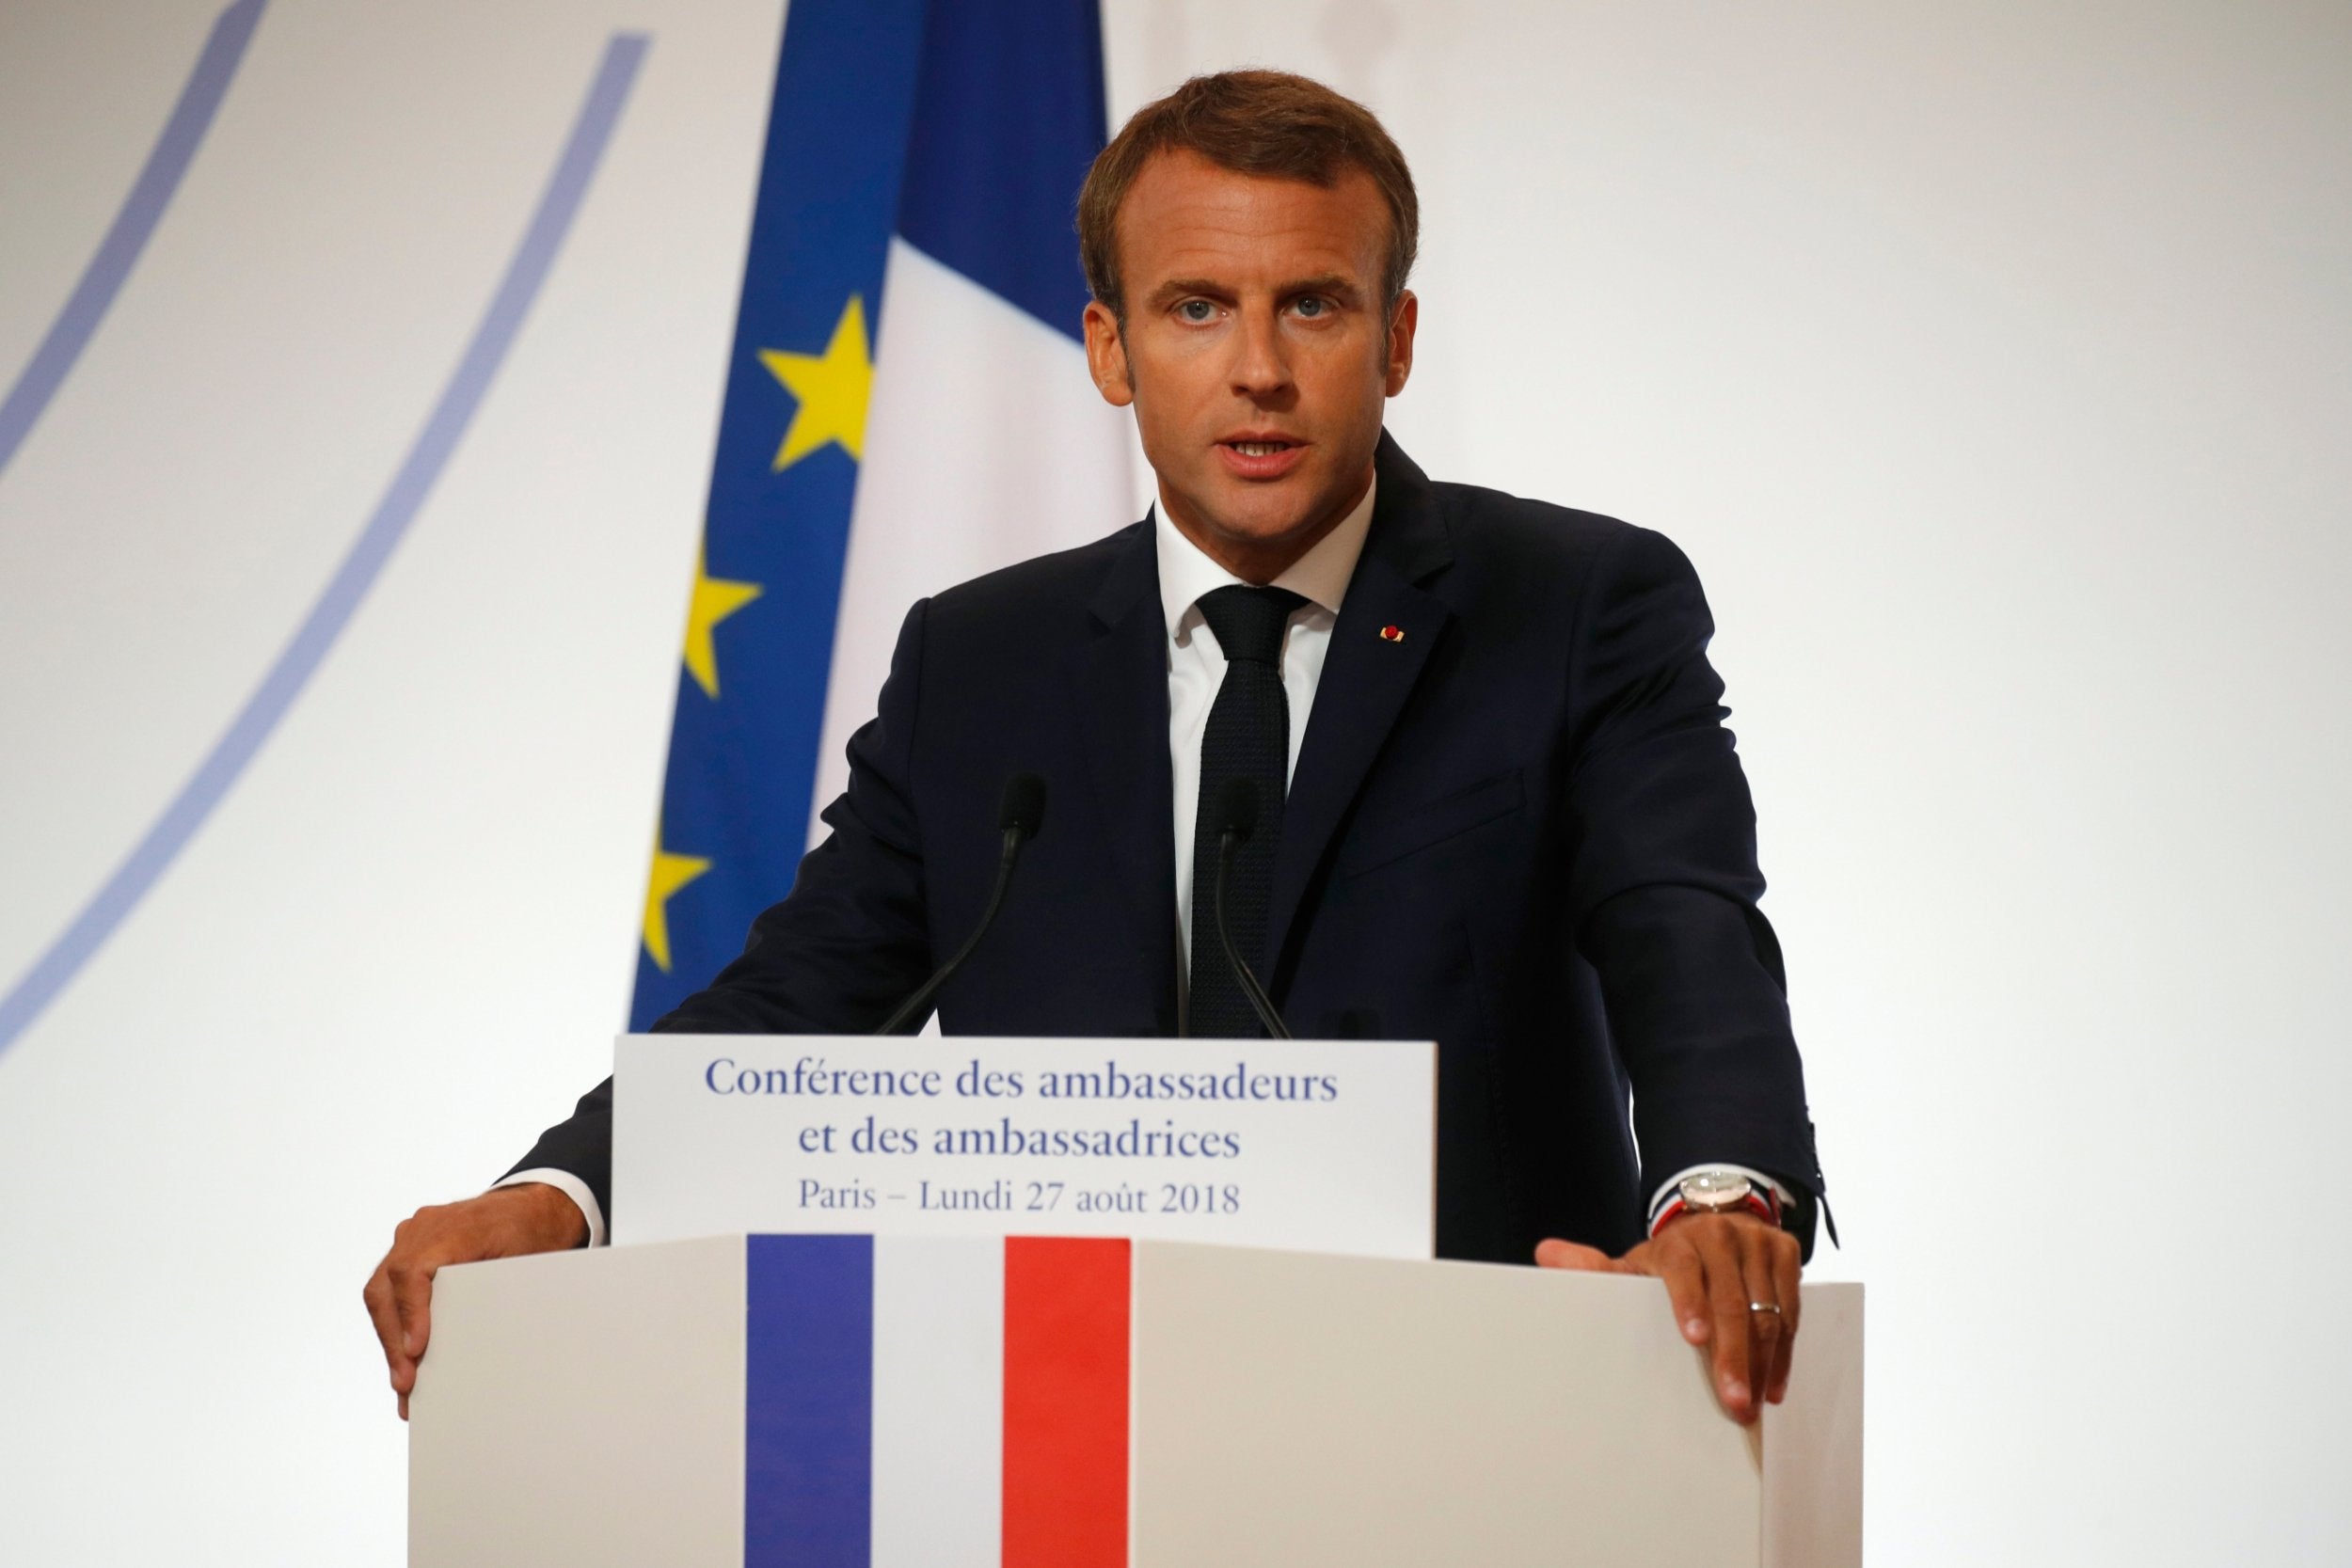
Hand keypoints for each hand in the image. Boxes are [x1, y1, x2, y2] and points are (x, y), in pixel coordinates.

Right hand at [362, 1183, 585, 1418]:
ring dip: (389, 1338)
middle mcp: (423, 1228)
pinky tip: (404, 1359)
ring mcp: (411, 1237)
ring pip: (382, 1292)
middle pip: (388, 1286)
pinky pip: (389, 1289)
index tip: (416, 1349)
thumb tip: (483, 1348)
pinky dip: (394, 1324)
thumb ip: (498, 1295)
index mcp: (453, 1226)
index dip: (410, 1313)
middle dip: (394, 1340)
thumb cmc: (532, 1232)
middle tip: (405, 1383)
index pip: (413, 1270)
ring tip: (403, 1382)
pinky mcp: (409, 1251)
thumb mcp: (526, 1261)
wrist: (533, 1206)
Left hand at [1534, 1211, 1799, 1423]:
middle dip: (1733, 1355)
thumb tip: (1545, 1254)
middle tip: (1734, 1402)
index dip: (1689, 1303)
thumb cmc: (1667, 1261)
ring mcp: (1757, 1242)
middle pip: (1730, 1300)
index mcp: (1678, 1241)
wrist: (1716, 1220)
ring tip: (1756, 1403)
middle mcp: (1720, 1235)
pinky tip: (1775, 1384)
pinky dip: (1786, 1351)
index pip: (1682, 1271)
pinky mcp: (1787, 1251)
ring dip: (1764, 1362)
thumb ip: (1592, 1267)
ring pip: (1766, 1309)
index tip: (1693, 1339)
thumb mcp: (1632, 1264)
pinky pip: (1792, 1309)